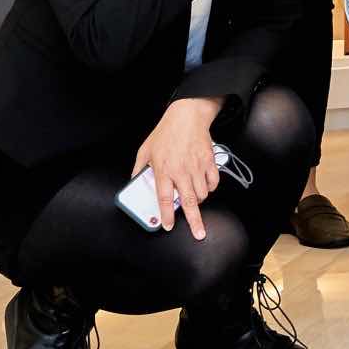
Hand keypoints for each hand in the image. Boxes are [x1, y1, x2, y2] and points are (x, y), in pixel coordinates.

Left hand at [131, 97, 222, 236]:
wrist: (187, 116)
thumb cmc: (166, 132)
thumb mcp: (145, 150)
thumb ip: (139, 169)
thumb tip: (136, 183)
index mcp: (163, 169)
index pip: (165, 198)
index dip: (166, 215)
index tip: (167, 225)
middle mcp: (181, 170)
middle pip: (190, 202)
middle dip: (194, 221)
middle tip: (199, 233)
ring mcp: (197, 166)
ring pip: (202, 194)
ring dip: (198, 200)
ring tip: (193, 197)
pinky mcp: (209, 161)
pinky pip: (213, 182)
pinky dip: (210, 188)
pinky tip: (204, 186)